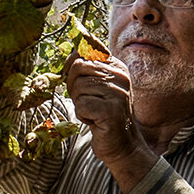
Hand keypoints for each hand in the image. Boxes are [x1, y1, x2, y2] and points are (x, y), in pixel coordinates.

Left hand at [64, 50, 156, 191]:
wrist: (122, 144)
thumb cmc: (103, 113)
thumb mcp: (96, 86)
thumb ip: (86, 68)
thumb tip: (71, 53)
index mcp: (117, 66)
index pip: (86, 49)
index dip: (72, 64)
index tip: (75, 78)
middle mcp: (120, 76)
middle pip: (78, 67)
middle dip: (74, 86)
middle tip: (86, 101)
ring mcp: (118, 93)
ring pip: (78, 87)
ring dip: (79, 103)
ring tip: (94, 111)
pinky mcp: (111, 111)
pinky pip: (81, 105)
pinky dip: (83, 115)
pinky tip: (95, 121)